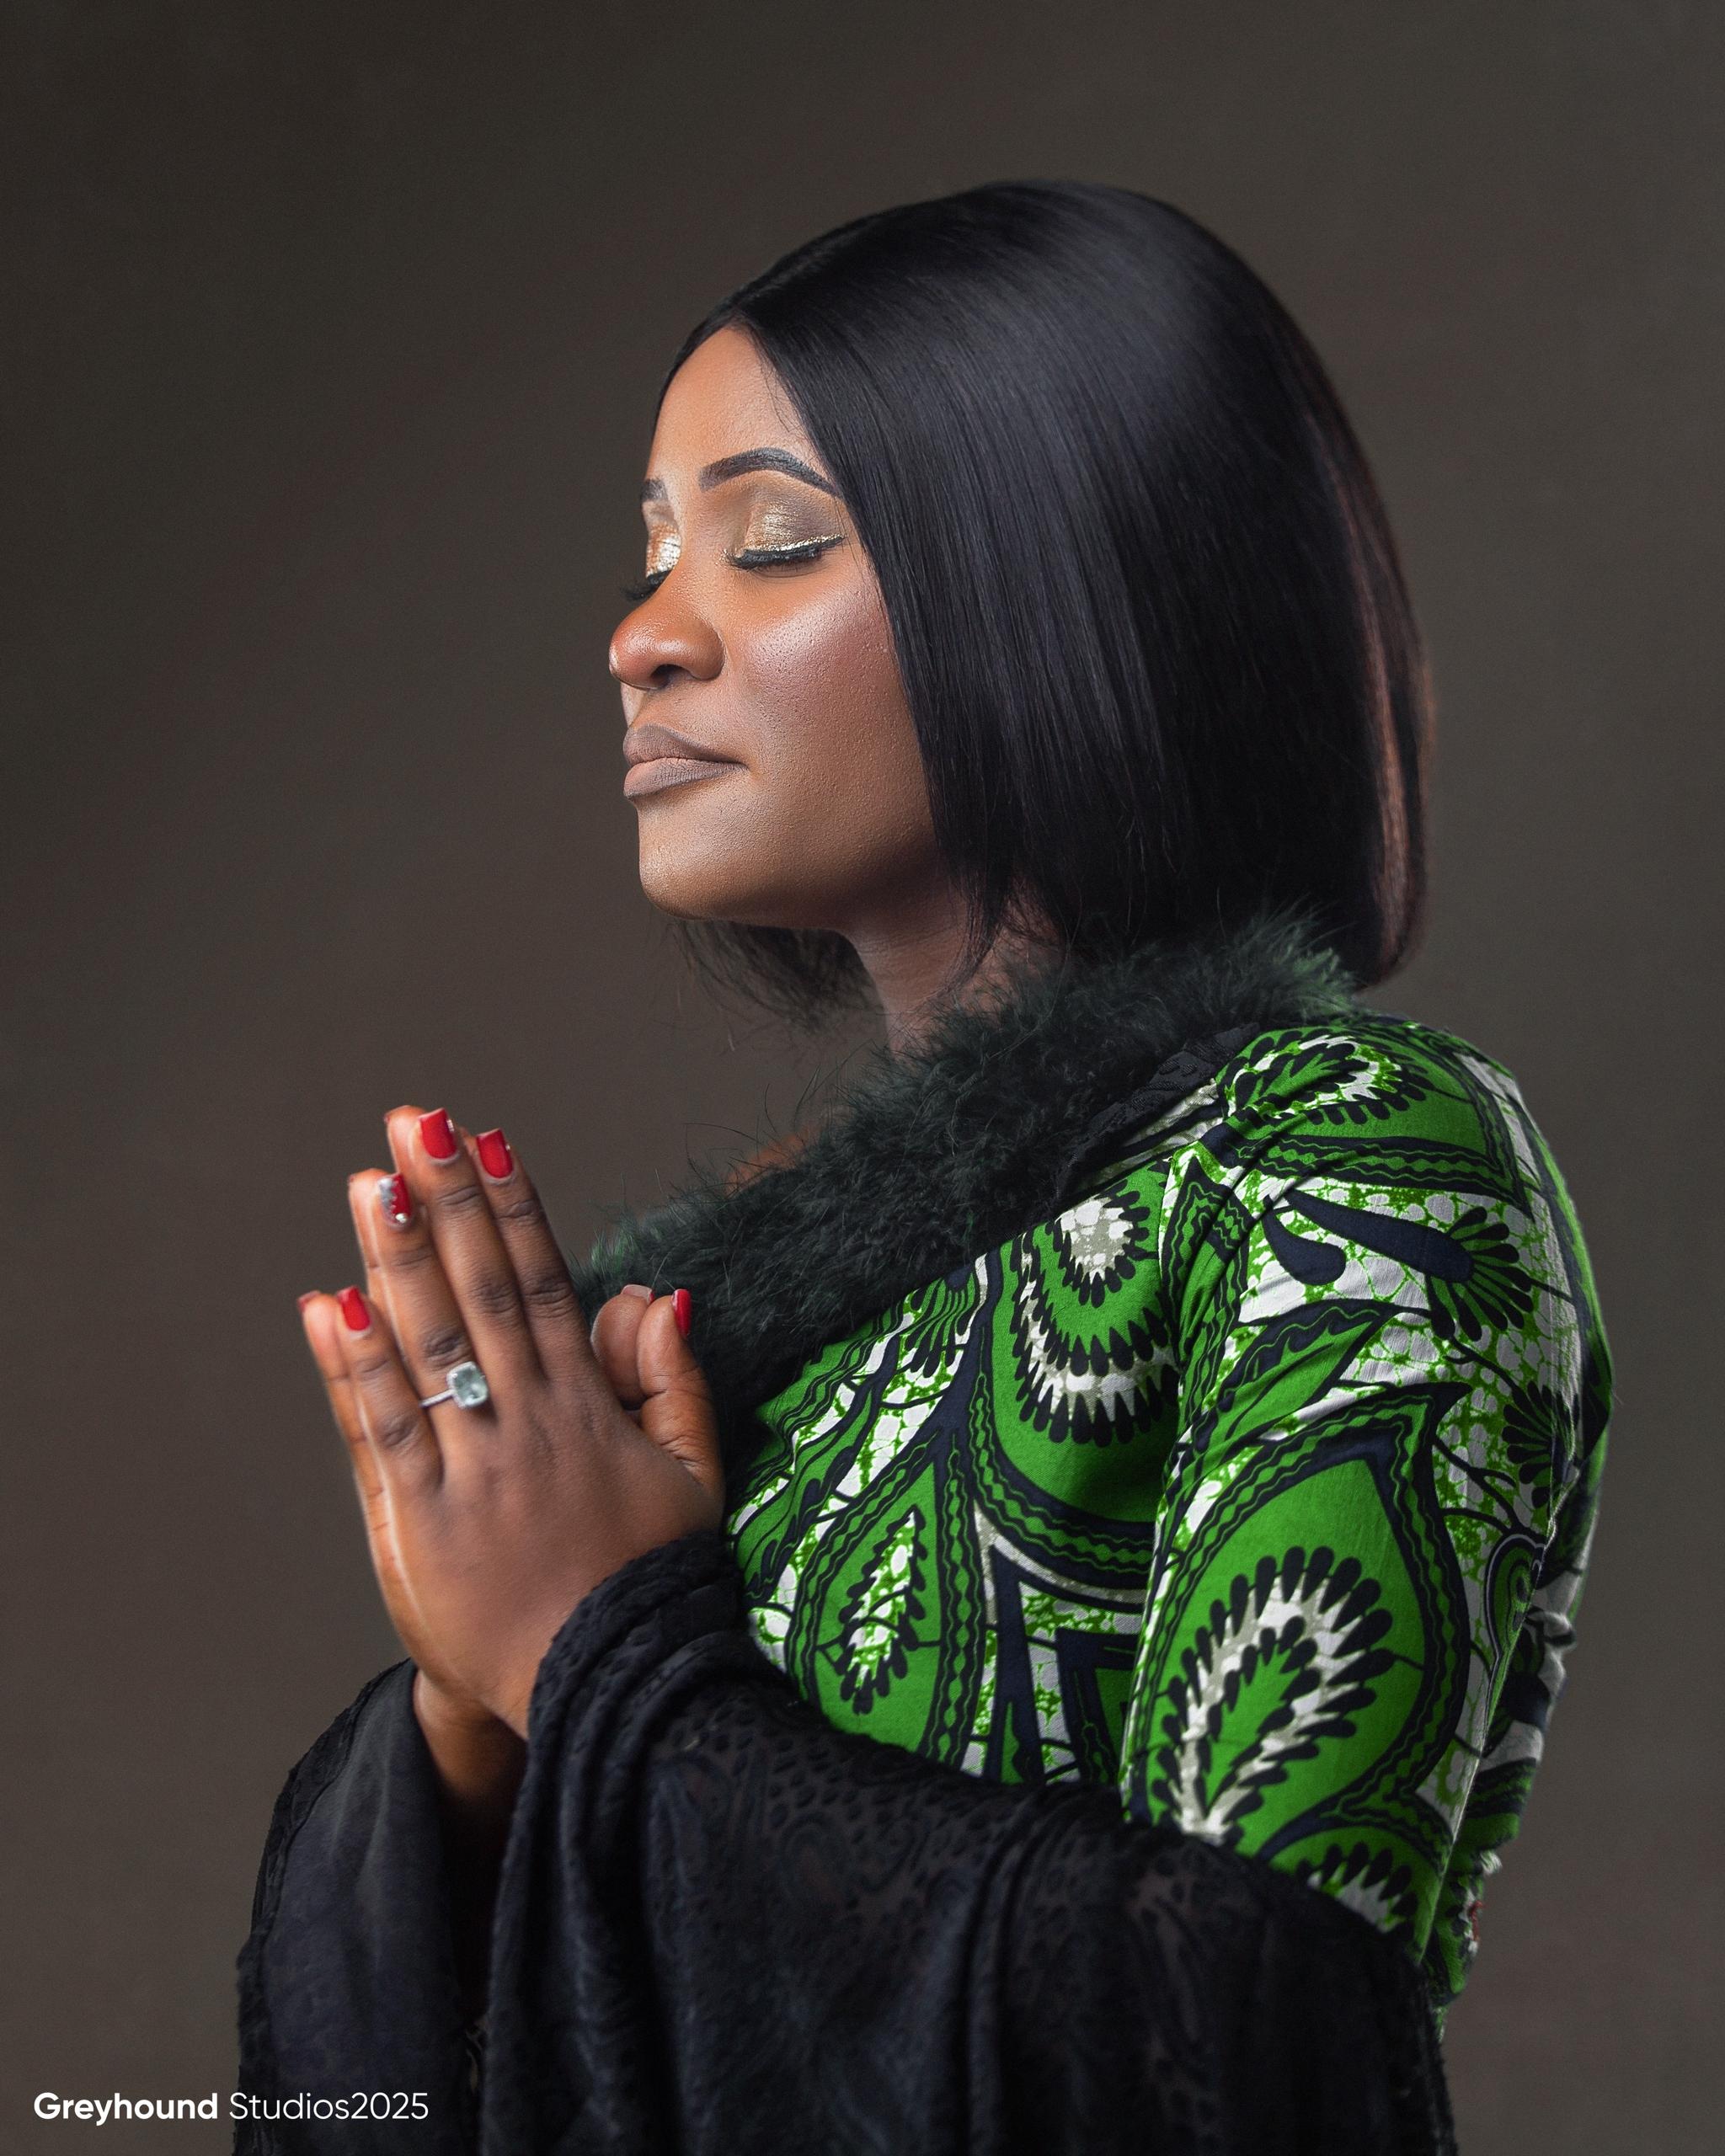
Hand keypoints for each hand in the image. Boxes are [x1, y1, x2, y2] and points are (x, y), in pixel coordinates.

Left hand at [299, 1106, 721, 1738]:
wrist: (602, 1697)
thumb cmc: (646, 1584)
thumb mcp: (693, 1479)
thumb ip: (674, 1382)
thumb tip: (657, 1292)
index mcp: (588, 1413)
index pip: (544, 1288)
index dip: (515, 1211)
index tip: (488, 1144)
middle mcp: (526, 1429)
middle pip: (480, 1294)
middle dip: (448, 1202)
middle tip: (417, 1123)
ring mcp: (469, 1474)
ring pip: (428, 1348)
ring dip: (397, 1259)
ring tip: (373, 1184)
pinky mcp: (417, 1524)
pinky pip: (382, 1432)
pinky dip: (354, 1369)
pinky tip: (328, 1306)